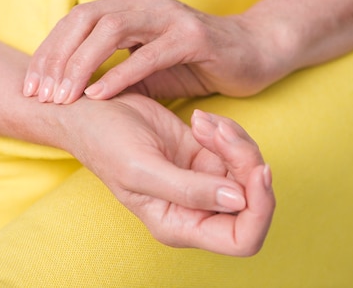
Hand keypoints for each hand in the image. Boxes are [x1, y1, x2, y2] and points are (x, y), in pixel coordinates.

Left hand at [24, 0, 284, 103]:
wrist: (250, 53)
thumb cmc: (191, 64)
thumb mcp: (141, 68)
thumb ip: (109, 71)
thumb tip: (66, 92)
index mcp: (125, 4)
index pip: (74, 21)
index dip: (48, 53)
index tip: (31, 87)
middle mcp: (142, 1)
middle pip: (84, 19)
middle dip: (56, 58)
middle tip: (41, 94)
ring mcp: (168, 14)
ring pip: (111, 30)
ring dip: (82, 65)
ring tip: (64, 97)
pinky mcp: (193, 35)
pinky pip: (149, 54)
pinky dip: (121, 74)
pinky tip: (99, 95)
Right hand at [66, 93, 274, 255]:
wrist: (92, 113)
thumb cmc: (105, 143)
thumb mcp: (141, 169)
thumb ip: (189, 190)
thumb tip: (239, 201)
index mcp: (179, 225)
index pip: (241, 239)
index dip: (260, 209)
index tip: (257, 170)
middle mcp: (195, 210)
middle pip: (252, 200)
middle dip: (247, 163)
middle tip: (221, 133)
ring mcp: (202, 182)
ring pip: (248, 171)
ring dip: (235, 141)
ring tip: (203, 122)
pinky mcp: (203, 157)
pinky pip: (235, 149)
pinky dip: (227, 130)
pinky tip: (201, 119)